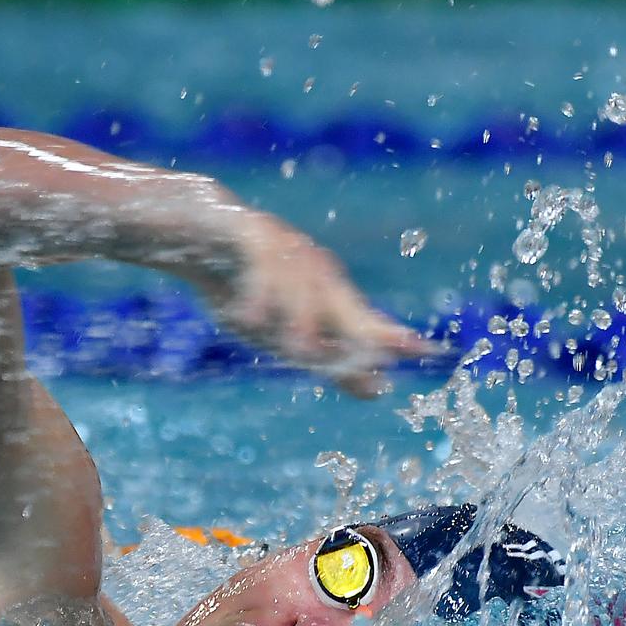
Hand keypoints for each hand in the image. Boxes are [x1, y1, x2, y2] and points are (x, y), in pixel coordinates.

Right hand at [203, 214, 437, 396]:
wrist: (199, 235)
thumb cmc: (247, 288)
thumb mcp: (284, 335)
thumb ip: (332, 361)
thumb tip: (381, 391)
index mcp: (327, 292)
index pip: (365, 319)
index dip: (391, 336)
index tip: (426, 351)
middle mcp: (313, 267)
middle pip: (338, 300)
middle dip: (356, 326)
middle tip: (374, 353)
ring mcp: (283, 247)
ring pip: (298, 285)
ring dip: (300, 318)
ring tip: (301, 351)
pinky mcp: (249, 233)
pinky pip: (259, 263)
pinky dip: (255, 293)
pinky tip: (248, 319)